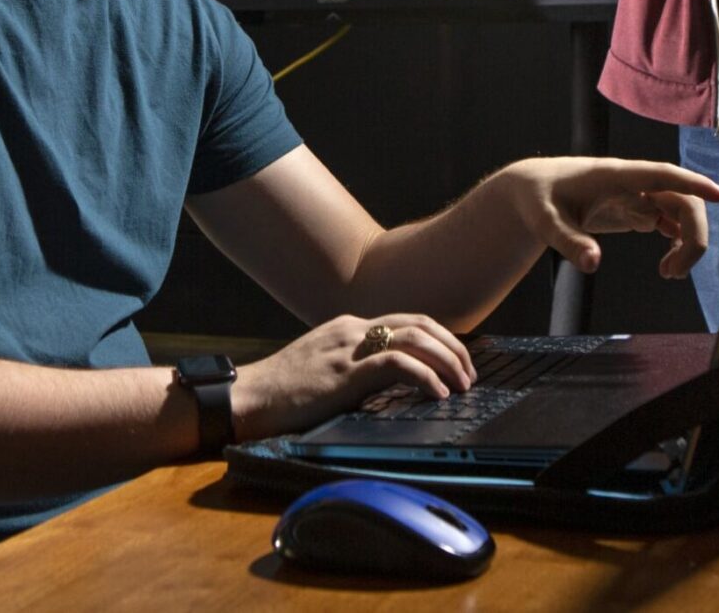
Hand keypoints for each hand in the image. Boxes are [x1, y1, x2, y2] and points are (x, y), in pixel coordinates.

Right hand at [231, 313, 475, 439]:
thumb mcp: (325, 371)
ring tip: (463, 384)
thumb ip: (356, 369)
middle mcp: (352, 328)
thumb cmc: (282, 393)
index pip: (407, 321)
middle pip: (419, 323)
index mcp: (348, 327)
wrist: (248, 398)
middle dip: (452, 346)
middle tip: (469, 373)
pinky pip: (398, 365)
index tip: (456, 362)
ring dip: (447, 359)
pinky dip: (425, 376)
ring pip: (414, 338)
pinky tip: (438, 394)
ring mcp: (349, 347)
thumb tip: (391, 385)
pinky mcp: (346, 371)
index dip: (439, 339)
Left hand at [498, 157, 718, 278]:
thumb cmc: (539, 200)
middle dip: (692, 236)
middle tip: (672, 275)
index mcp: (615, 176)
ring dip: (687, 242)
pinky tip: (667, 265)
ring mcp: (637, 194)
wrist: (533, 192)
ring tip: (668, 274)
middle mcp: (633, 182)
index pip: (663, 175)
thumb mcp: (546, 222)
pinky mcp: (636, 208)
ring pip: (681, 212)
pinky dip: (677, 242)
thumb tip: (592, 264)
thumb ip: (568, 242)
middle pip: (683, 200)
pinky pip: (670, 220)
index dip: (694, 183)